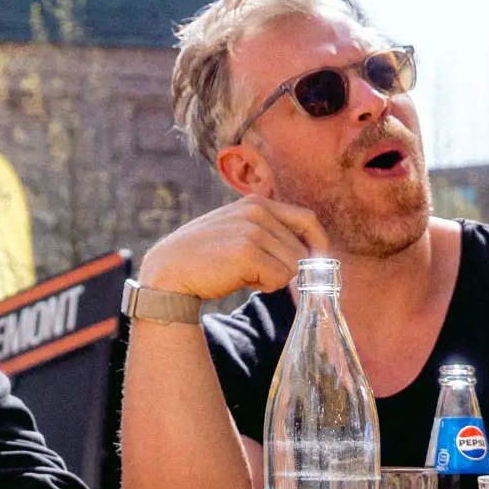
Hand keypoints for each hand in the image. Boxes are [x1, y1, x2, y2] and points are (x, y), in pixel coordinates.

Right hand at [138, 196, 329, 301]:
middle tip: (254, 271)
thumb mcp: (236, 228)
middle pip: (302, 249)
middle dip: (286, 267)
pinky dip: (265, 286)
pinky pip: (280, 278)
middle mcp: (257, 212)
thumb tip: (312, 252)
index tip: (319, 261)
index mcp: (256, 203)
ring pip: (293, 266)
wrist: (169, 271)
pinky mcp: (247, 253)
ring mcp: (252, 231)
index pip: (307, 218)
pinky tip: (240, 280)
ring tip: (243, 272)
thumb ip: (267, 230)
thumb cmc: (205, 256)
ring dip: (273, 277)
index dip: (319, 242)